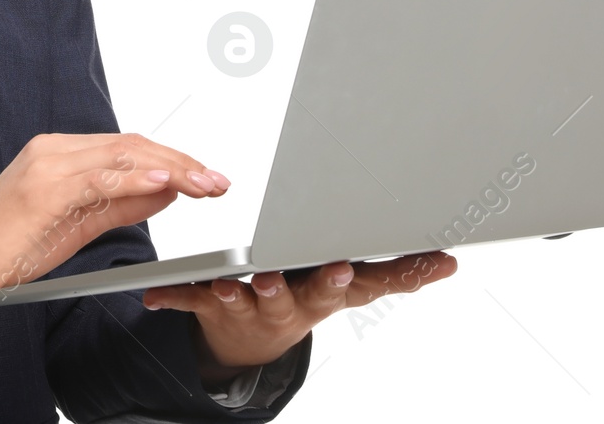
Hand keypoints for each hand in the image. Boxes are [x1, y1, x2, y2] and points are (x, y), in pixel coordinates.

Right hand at [0, 132, 230, 319]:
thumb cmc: (10, 247)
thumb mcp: (78, 225)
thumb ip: (122, 204)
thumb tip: (167, 191)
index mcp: (61, 153)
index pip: (129, 146)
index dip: (173, 159)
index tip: (207, 177)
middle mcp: (54, 149)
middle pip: (131, 145)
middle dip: (182, 162)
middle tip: (217, 181)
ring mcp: (47, 164)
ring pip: (121, 155)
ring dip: (171, 168)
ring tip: (205, 183)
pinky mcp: (42, 186)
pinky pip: (98, 177)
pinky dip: (134, 177)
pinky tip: (162, 182)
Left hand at [142, 251, 458, 373]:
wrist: (253, 343)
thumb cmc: (304, 295)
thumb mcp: (352, 288)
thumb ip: (398, 273)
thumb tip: (448, 262)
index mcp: (325, 293)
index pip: (354, 285)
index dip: (364, 277)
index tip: (369, 265)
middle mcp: (292, 304)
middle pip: (301, 295)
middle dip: (306, 284)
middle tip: (308, 272)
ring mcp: (254, 308)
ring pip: (248, 299)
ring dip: (242, 292)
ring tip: (239, 283)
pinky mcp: (215, 308)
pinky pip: (193, 300)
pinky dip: (174, 296)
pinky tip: (155, 295)